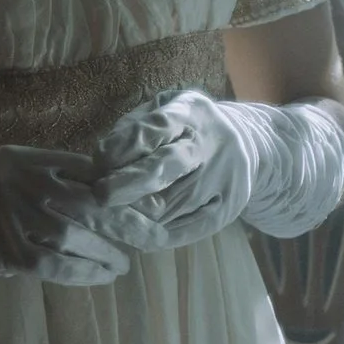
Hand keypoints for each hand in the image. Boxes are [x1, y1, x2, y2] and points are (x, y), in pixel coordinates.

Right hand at [0, 144, 133, 284]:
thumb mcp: (11, 176)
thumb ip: (50, 179)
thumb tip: (113, 196)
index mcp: (22, 158)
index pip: (85, 167)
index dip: (120, 188)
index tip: (145, 204)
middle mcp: (18, 181)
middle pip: (89, 201)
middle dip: (127, 222)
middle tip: (152, 237)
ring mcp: (11, 215)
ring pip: (75, 235)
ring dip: (107, 253)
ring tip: (123, 263)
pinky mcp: (5, 250)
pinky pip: (57, 264)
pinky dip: (85, 273)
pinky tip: (102, 276)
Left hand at [88, 89, 253, 252]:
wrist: (245, 142)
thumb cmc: (184, 126)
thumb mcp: (161, 108)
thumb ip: (131, 129)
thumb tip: (100, 160)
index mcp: (189, 113)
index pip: (156, 128)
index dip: (124, 145)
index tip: (98, 158)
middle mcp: (207, 147)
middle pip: (164, 168)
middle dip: (127, 184)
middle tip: (99, 193)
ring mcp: (220, 182)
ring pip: (168, 207)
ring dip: (128, 214)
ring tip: (98, 214)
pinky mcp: (225, 212)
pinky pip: (182, 231)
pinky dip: (148, 234)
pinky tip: (123, 231)